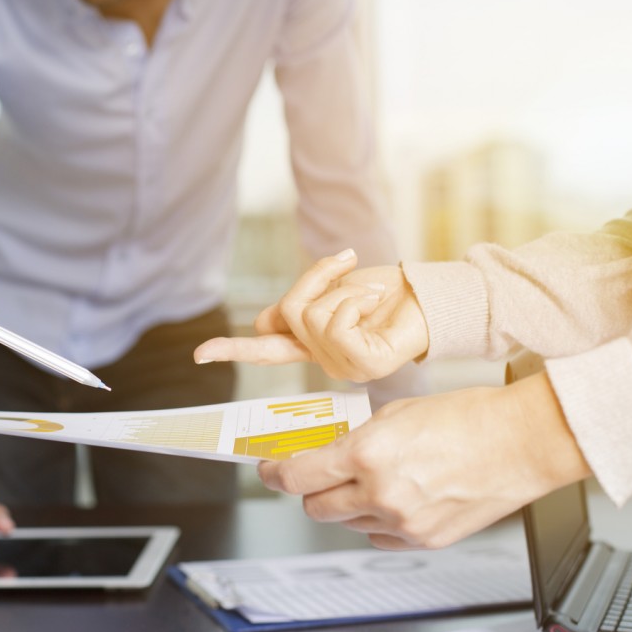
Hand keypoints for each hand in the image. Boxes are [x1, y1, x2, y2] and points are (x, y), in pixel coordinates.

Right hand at [194, 250, 428, 381]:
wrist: (432, 295)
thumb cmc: (386, 292)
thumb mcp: (332, 292)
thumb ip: (296, 307)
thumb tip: (262, 325)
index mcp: (313, 346)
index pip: (264, 349)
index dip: (230, 349)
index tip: (199, 355)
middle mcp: (325, 361)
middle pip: (289, 311)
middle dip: (316, 279)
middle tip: (347, 264)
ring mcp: (344, 367)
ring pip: (312, 315)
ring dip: (343, 288)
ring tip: (371, 292)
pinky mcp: (365, 366)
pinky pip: (336, 322)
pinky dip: (355, 300)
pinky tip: (376, 303)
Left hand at [258, 373, 591, 548]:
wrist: (521, 442)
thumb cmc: (468, 417)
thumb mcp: (395, 412)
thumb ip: (355, 439)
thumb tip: (326, 454)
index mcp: (367, 454)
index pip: (297, 477)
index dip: (274, 474)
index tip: (268, 469)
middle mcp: (380, 493)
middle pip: (316, 506)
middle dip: (310, 490)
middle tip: (316, 474)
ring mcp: (403, 522)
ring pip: (347, 523)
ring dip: (346, 504)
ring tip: (370, 479)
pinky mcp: (425, 539)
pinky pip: (380, 536)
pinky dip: (377, 521)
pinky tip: (394, 497)